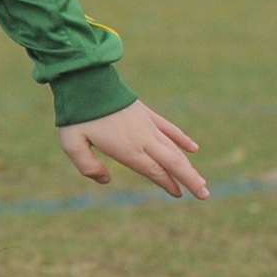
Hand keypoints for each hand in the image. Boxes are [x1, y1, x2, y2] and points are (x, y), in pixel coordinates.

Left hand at [57, 100, 206, 198]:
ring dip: (187, 165)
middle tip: (205, 195)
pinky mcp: (146, 112)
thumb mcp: (72, 144)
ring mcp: (147, 124)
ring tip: (200, 180)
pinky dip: (181, 139)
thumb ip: (87, 166)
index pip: (154, 171)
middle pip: (173, 162)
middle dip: (190, 179)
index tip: (179, 194)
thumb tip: (106, 180)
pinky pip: (168, 128)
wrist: (86, 81)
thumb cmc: (76, 115)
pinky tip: (193, 148)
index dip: (167, 184)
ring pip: (174, 148)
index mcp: (128, 149)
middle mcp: (143, 138)